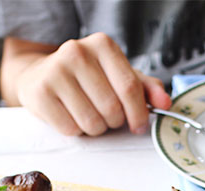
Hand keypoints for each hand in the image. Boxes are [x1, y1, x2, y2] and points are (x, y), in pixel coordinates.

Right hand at [15, 33, 170, 135]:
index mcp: (103, 45)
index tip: (139, 126)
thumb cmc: (88, 78)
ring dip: (96, 128)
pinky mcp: (38, 93)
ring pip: (92, 122)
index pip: (129, 87)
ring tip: (89, 115)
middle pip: (112, 108)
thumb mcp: (119, 77)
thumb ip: (147, 89)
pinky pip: (70, 129)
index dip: (138, 113)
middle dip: (114, 121)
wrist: (41, 75)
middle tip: (107, 116)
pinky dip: (76, 131)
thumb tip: (166, 103)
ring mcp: (55, 71)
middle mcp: (77, 52)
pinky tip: (71, 116)